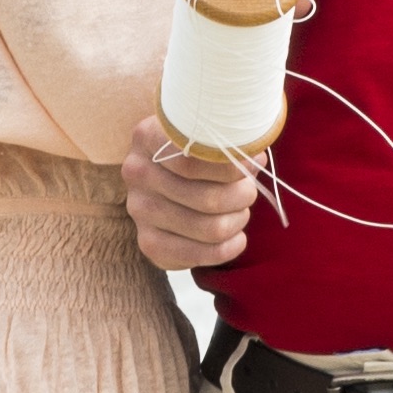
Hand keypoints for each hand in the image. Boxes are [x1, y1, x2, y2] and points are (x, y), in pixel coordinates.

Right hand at [124, 118, 257, 274]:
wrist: (167, 176)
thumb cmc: (196, 152)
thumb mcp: (207, 136)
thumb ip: (230, 143)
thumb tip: (255, 159)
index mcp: (147, 136)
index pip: (194, 161)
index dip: (231, 169)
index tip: (250, 165)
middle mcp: (137, 173)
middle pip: (207, 198)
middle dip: (242, 197)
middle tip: (249, 192)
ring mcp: (139, 210)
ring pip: (210, 228)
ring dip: (237, 221)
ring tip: (240, 211)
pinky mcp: (148, 242)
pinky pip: (200, 255)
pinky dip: (229, 248)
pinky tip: (236, 237)